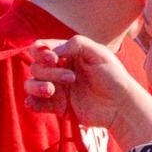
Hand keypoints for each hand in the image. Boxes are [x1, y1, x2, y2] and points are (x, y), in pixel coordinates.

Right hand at [25, 37, 145, 130]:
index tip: (53, 58)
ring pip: (31, 84)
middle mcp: (58, 70)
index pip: (42, 49)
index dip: (41, 52)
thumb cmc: (113, 76)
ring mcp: (56, 89)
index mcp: (67, 55)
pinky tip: (33, 102)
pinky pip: (36, 104)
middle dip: (49, 72)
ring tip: (51, 91)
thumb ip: (77, 44)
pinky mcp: (57, 106)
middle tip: (71, 78)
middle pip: (36, 67)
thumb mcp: (99, 53)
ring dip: (36, 86)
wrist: (121, 105)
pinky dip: (31, 102)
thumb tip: (53, 51)